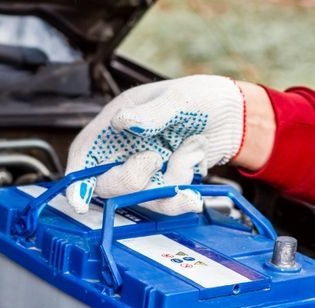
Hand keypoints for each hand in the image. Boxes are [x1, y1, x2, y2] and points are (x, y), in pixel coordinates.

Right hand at [65, 75, 246, 215]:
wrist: (237, 118)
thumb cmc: (204, 98)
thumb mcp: (179, 99)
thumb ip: (150, 114)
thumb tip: (120, 123)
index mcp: (119, 121)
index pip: (86, 152)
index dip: (77, 177)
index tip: (78, 198)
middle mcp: (127, 149)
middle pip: (108, 182)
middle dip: (130, 179)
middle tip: (154, 160)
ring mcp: (146, 169)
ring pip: (139, 198)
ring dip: (167, 185)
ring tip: (190, 155)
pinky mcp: (165, 184)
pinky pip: (164, 203)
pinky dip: (179, 200)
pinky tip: (192, 194)